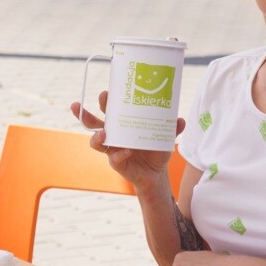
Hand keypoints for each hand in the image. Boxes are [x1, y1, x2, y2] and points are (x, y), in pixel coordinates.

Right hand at [70, 91, 184, 188]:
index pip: (109, 110)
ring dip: (96, 137)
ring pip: (96, 142)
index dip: (105, 101)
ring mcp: (113, 149)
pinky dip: (119, 154)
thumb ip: (173, 128)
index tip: (106, 92)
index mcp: (122, 124)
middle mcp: (114, 136)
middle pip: (94, 124)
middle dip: (86, 115)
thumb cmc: (155, 149)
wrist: (157, 172)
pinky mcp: (118, 163)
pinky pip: (114, 159)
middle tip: (84, 106)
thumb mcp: (165, 136)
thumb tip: (180, 120)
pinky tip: (127, 151)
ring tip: (103, 134)